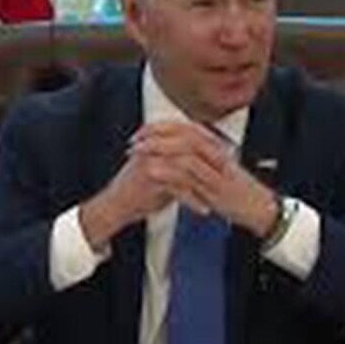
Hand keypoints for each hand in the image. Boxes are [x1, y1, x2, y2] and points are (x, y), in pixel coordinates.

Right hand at [78, 121, 228, 248]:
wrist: (116, 205)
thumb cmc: (139, 189)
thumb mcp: (162, 169)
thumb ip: (181, 162)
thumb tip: (206, 159)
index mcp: (158, 139)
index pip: (191, 133)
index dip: (211, 143)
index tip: (227, 155)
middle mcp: (155, 146)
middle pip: (192, 148)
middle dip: (213, 161)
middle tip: (228, 173)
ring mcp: (152, 161)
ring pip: (188, 169)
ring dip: (206, 184)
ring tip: (218, 196)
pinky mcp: (150, 178)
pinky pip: (179, 188)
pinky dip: (193, 200)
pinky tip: (203, 210)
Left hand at [129, 122, 279, 237]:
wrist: (261, 209)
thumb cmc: (238, 192)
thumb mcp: (219, 170)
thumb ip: (201, 159)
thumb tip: (179, 151)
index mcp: (217, 147)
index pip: (187, 127)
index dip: (163, 126)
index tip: (143, 130)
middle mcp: (217, 154)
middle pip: (184, 134)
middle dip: (157, 134)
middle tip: (135, 140)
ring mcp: (216, 171)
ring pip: (185, 151)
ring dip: (158, 149)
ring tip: (137, 152)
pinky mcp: (215, 189)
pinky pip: (189, 175)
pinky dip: (168, 170)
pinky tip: (151, 171)